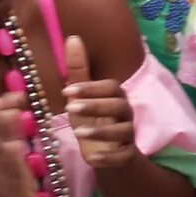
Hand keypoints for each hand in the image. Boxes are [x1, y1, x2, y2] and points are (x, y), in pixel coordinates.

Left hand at [60, 34, 136, 170]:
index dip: (91, 88)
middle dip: (95, 106)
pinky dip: (109, 157)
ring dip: (101, 132)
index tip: (67, 92)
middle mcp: (126, 114)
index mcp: (116, 97)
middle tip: (70, 108)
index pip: (111, 87)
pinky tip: (93, 158)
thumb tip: (73, 38)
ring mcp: (128, 135)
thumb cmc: (94, 120)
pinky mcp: (127, 155)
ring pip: (122, 131)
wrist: (111, 153)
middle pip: (119, 106)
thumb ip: (79, 71)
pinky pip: (123, 156)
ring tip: (78, 133)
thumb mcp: (83, 97)